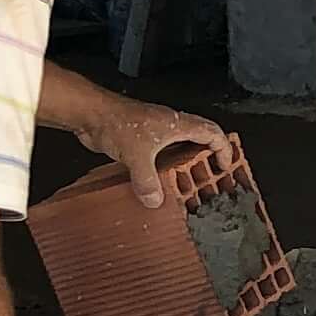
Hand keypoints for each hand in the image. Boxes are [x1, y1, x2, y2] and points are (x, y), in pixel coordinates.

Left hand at [77, 88, 236, 204]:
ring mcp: (154, 132)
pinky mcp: (139, 140)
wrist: (91, 115)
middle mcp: (169, 126)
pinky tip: (158, 182)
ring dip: (185, 163)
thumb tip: (155, 201)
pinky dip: (164, 167)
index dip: (223, 148)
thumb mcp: (137, 155)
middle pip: (199, 138)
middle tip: (209, 177)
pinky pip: (159, 154)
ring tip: (187, 184)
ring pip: (179, 147)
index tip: (225, 167)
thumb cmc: (116, 122)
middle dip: (207, 158)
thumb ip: (147, 180)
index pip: (212, 132)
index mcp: (177, 124)